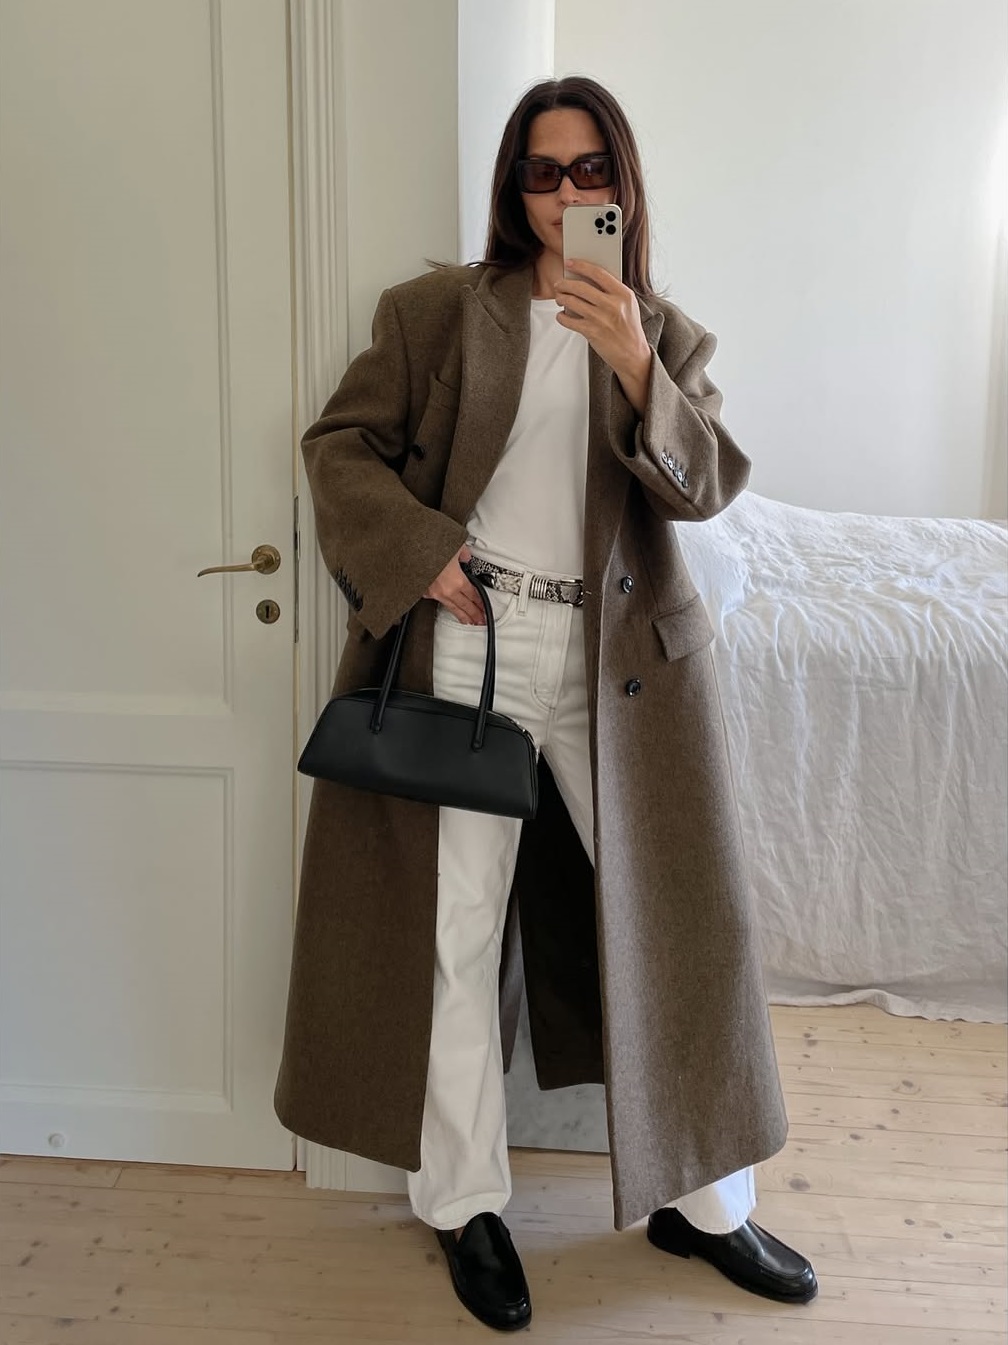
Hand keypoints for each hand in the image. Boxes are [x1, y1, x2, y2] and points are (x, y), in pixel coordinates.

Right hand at [424, 543, 485, 624]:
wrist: (412, 550)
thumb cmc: (430, 547)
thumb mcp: (454, 546)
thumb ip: (462, 553)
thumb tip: (465, 556)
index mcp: (457, 580)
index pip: (473, 595)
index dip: (480, 603)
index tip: (484, 608)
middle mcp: (447, 590)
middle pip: (465, 606)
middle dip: (475, 614)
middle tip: (480, 620)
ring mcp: (434, 592)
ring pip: (452, 608)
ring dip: (462, 616)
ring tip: (468, 621)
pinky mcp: (424, 591)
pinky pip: (437, 601)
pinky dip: (444, 605)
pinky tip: (447, 608)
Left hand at [554, 259, 652, 412]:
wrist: (633, 354)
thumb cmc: (628, 328)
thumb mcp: (628, 305)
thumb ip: (612, 291)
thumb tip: (586, 278)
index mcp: (623, 294)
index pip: (598, 273)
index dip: (581, 265)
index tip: (570, 262)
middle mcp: (612, 305)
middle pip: (581, 287)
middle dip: (565, 284)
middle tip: (558, 284)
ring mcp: (601, 319)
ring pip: (573, 302)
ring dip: (561, 298)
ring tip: (559, 298)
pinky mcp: (592, 333)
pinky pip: (570, 321)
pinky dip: (562, 317)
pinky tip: (561, 316)